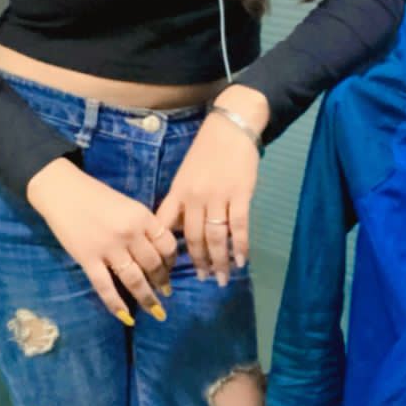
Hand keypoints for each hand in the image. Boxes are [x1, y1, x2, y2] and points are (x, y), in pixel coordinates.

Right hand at [26, 159, 177, 324]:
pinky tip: (126, 317)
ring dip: (148, 298)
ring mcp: (108, 248)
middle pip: (153, 265)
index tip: (170, 268)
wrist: (61, 190)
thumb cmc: (95, 195)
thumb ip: (143, 225)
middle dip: (162, 281)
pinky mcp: (88, 259)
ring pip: (134, 280)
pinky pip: (105, 287)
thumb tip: (157, 250)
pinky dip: (116, 304)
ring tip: (156, 310)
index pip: (167, 244)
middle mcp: (129, 233)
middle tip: (166, 292)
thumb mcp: (128, 204)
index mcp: (142, 216)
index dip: (172, 260)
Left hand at [154, 87, 267, 283]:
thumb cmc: (207, 151)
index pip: (165, 226)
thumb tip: (178, 231)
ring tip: (222, 277)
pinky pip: (238, 226)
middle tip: (204, 278)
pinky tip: (241, 260)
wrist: (230, 128)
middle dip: (199, 262)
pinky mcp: (240, 194)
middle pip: (193, 238)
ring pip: (216, 237)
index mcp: (178, 192)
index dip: (164, 250)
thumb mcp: (185, 175)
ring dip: (220, 260)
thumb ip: (181, 201)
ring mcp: (217, 196)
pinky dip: (240, 246)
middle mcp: (194, 197)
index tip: (166, 270)